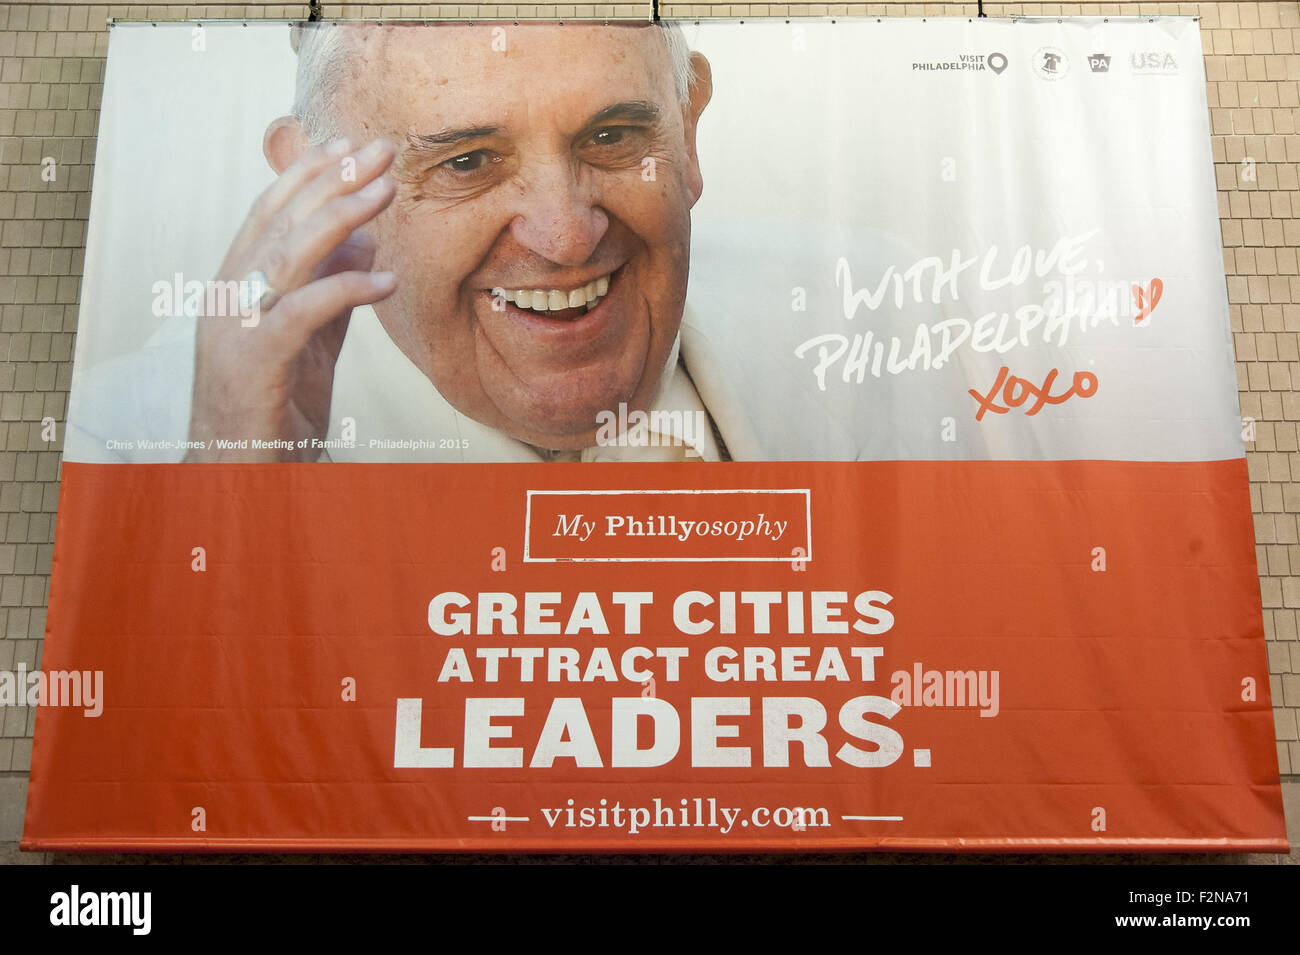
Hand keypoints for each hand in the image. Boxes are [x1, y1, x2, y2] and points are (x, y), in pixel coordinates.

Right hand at [184, 137, 397, 461]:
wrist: (241, 477)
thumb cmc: (275, 412)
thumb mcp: (313, 346)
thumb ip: (334, 295)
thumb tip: (364, 243)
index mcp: (235, 287)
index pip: (271, 214)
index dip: (310, 175)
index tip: (352, 145)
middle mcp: (227, 298)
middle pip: (280, 221)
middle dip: (333, 179)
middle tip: (381, 149)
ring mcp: (235, 328)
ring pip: (287, 254)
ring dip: (341, 217)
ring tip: (387, 192)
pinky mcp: (254, 363)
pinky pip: (302, 313)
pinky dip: (346, 290)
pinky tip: (387, 280)